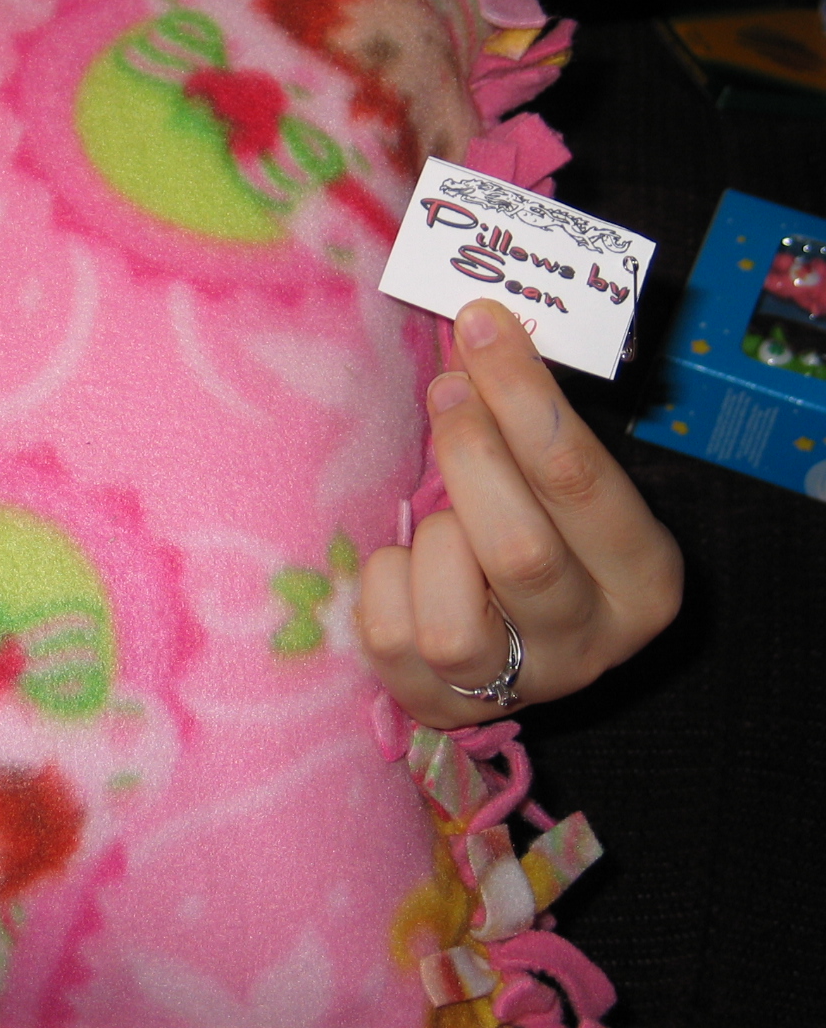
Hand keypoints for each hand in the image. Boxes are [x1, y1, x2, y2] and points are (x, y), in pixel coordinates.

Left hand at [358, 299, 682, 727]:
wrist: (509, 635)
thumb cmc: (536, 528)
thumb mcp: (558, 485)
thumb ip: (532, 425)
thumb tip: (476, 329)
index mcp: (645, 578)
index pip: (581, 480)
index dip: (523, 396)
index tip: (480, 324)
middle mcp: (591, 643)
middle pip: (517, 550)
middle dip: (469, 455)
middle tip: (446, 391)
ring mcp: (517, 686)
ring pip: (451, 619)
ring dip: (431, 546)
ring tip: (439, 526)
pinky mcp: (439, 705)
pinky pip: (389, 635)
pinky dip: (385, 583)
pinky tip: (406, 569)